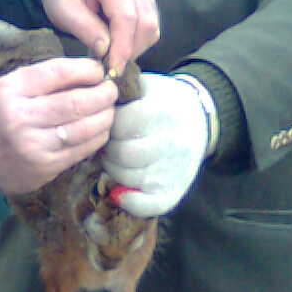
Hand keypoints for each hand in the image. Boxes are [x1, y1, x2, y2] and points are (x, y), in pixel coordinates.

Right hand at [0, 57, 117, 196]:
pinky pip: (82, 149)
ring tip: (109, 109)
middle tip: (111, 90)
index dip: (87, 70)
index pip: (59, 73)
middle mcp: (21, 117)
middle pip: (77, 102)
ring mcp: (34, 145)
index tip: (98, 71)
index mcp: (11, 90)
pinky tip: (100, 129)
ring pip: (84, 127)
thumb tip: (89, 72)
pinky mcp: (46, 166)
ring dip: (105, 116)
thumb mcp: (8, 88)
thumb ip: (42, 78)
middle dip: (103, 94)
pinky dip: (98, 136)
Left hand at [38, 0, 158, 75]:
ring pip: (151, 25)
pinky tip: (118, 46)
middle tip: (111, 67)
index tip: (113, 69)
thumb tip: (107, 52)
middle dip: (130, 50)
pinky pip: (150, 24)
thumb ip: (85, 29)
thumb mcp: (62, 10)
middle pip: (145, 21)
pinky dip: (138, 40)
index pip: (126, 16)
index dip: (122, 46)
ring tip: (112, 56)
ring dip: (136, 47)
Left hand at [102, 73, 213, 217]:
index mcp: (162, 112)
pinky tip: (121, 188)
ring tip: (118, 158)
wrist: (198, 118)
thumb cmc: (162, 101)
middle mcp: (171, 143)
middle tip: (110, 144)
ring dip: (113, 169)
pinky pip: (144, 205)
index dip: (107, 124)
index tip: (110, 123)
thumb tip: (93, 107)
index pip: (118, 125)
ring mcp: (173, 170)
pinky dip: (127, 200)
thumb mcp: (145, 86)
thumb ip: (119, 91)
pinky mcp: (174, 191)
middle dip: (108, 148)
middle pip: (121, 153)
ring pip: (125, 177)